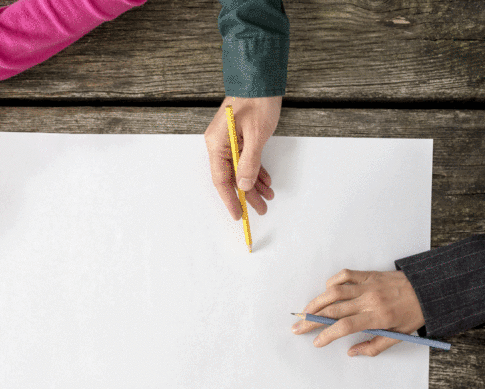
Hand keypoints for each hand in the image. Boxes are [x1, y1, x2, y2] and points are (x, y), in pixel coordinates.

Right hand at [204, 96, 279, 220]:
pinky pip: (245, 160)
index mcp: (217, 144)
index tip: (239, 214)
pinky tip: (266, 181)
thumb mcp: (257, 135)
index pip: (221, 180)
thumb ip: (250, 163)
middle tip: (260, 209)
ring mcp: (228, 141)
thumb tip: (245, 186)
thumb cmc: (257, 101)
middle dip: (246, 195)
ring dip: (253, 184)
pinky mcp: (238, 138)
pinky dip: (255, 171)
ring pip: (239, 170)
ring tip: (267, 197)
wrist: (261, 77)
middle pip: (230, 177)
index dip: (231, 199)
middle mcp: (218, 144)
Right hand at [293, 269, 424, 355]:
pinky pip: (344, 276)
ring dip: (316, 302)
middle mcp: (370, 299)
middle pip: (333, 310)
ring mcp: (368, 285)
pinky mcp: (368, 274)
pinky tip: (325, 292)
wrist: (429, 289)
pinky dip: (331, 283)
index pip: (345, 326)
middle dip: (312, 321)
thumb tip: (352, 352)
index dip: (327, 335)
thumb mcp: (399, 336)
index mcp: (378, 317)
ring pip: (334, 292)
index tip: (317, 342)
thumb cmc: (414, 313)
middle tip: (297, 328)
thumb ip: (374, 346)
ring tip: (304, 312)